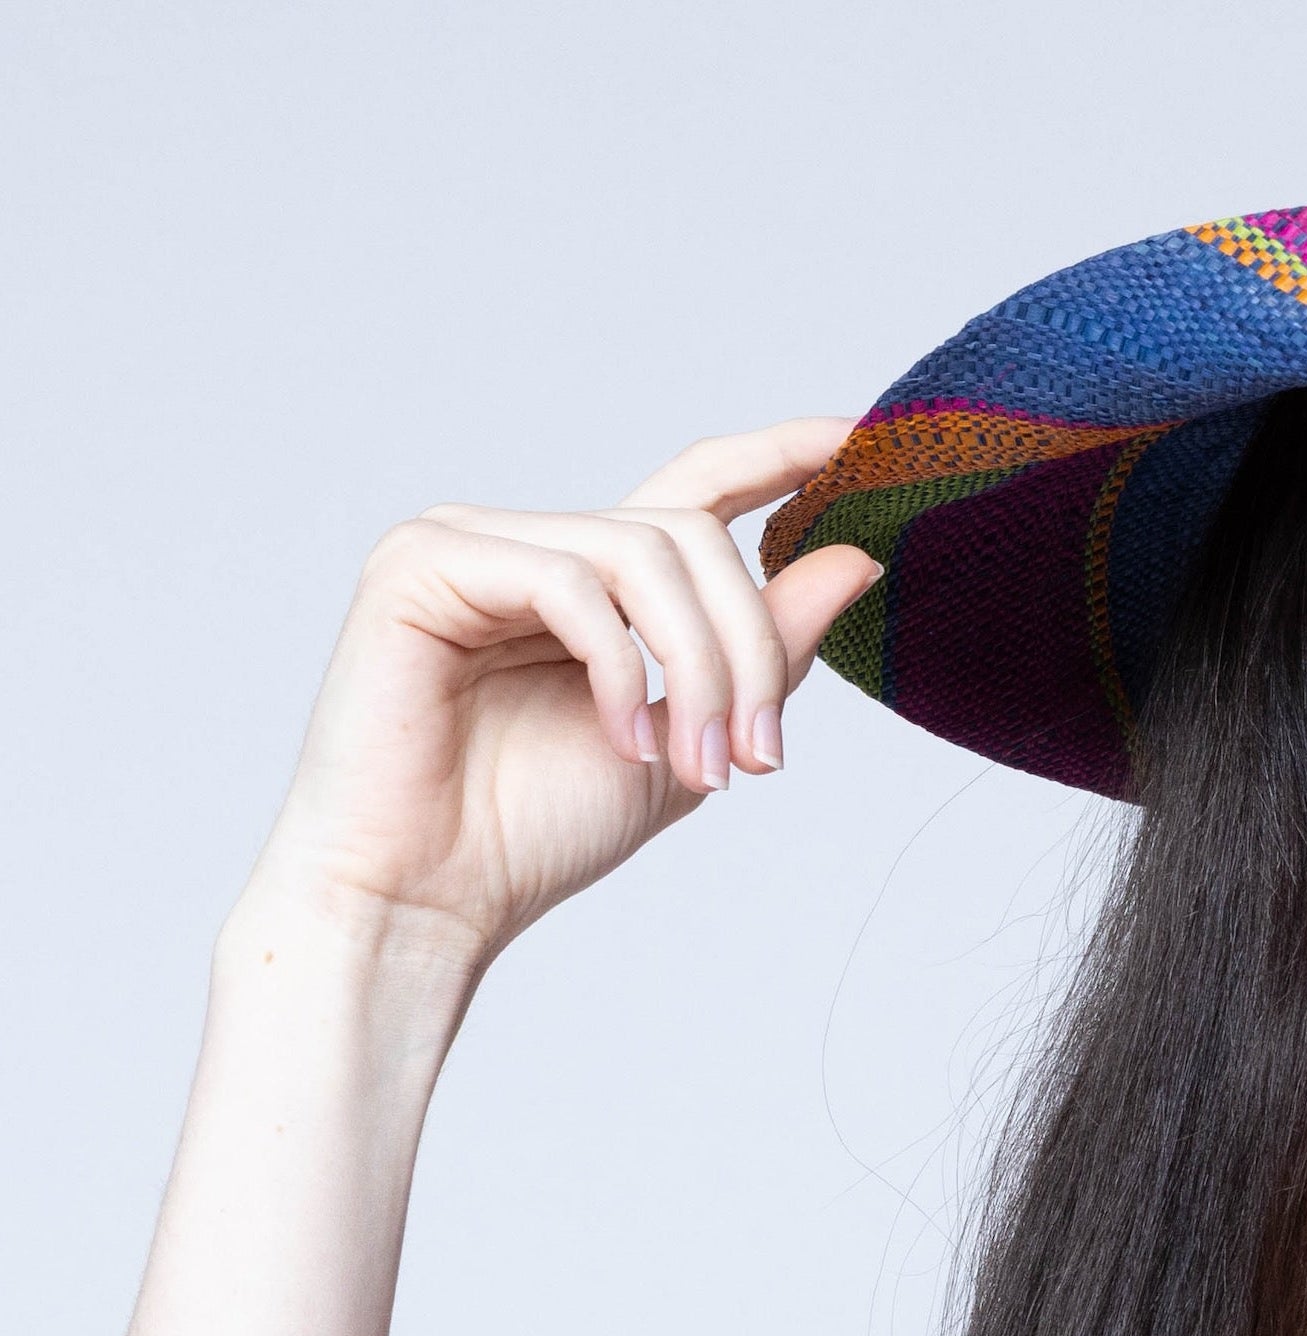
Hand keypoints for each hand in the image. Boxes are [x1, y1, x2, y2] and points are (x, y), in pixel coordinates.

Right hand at [249, 422, 884, 970]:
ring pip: (642, 553)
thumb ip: (764, 653)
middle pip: (689, 534)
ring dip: (699, 669)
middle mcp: (530, 544)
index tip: (854, 438)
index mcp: (590, 580)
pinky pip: (567, 581)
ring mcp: (469, 543)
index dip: (775, 456)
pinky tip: (622, 741)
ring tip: (700, 767)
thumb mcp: (691, 737)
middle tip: (762, 756)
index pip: (693, 488)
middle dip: (749, 648)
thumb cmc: (532, 831)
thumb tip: (857, 560)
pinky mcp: (421, 564)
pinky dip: (618, 667)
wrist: (426, 897)